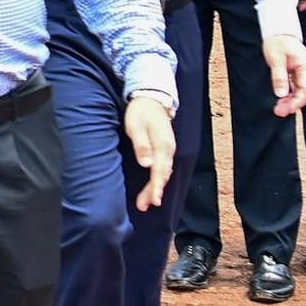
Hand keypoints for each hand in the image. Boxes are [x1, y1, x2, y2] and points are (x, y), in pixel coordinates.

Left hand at [124, 95, 175, 210]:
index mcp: (163, 145)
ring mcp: (168, 150)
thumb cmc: (140, 112)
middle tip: (145, 206)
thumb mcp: (136, 126)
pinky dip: (157, 180)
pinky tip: (151, 189)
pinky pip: (162, 168)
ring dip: (155, 188)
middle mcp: (168, 149)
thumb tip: (146, 164)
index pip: (160, 170)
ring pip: (163, 173)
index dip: (156, 187)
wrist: (151, 99)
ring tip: (145, 204)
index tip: (153, 200)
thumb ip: (142, 145)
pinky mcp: (164, 150)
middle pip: (163, 175)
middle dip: (154, 192)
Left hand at [262, 34, 305, 117]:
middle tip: (278, 112)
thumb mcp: (276, 58)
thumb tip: (281, 94)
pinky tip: (281, 102)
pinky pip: (296, 90)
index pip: (305, 90)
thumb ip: (279, 76)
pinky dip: (289, 97)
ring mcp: (303, 75)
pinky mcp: (297, 76)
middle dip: (293, 105)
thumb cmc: (278, 43)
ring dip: (291, 103)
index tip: (283, 109)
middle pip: (305, 94)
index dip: (296, 102)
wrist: (279, 34)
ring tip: (278, 110)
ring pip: (301, 93)